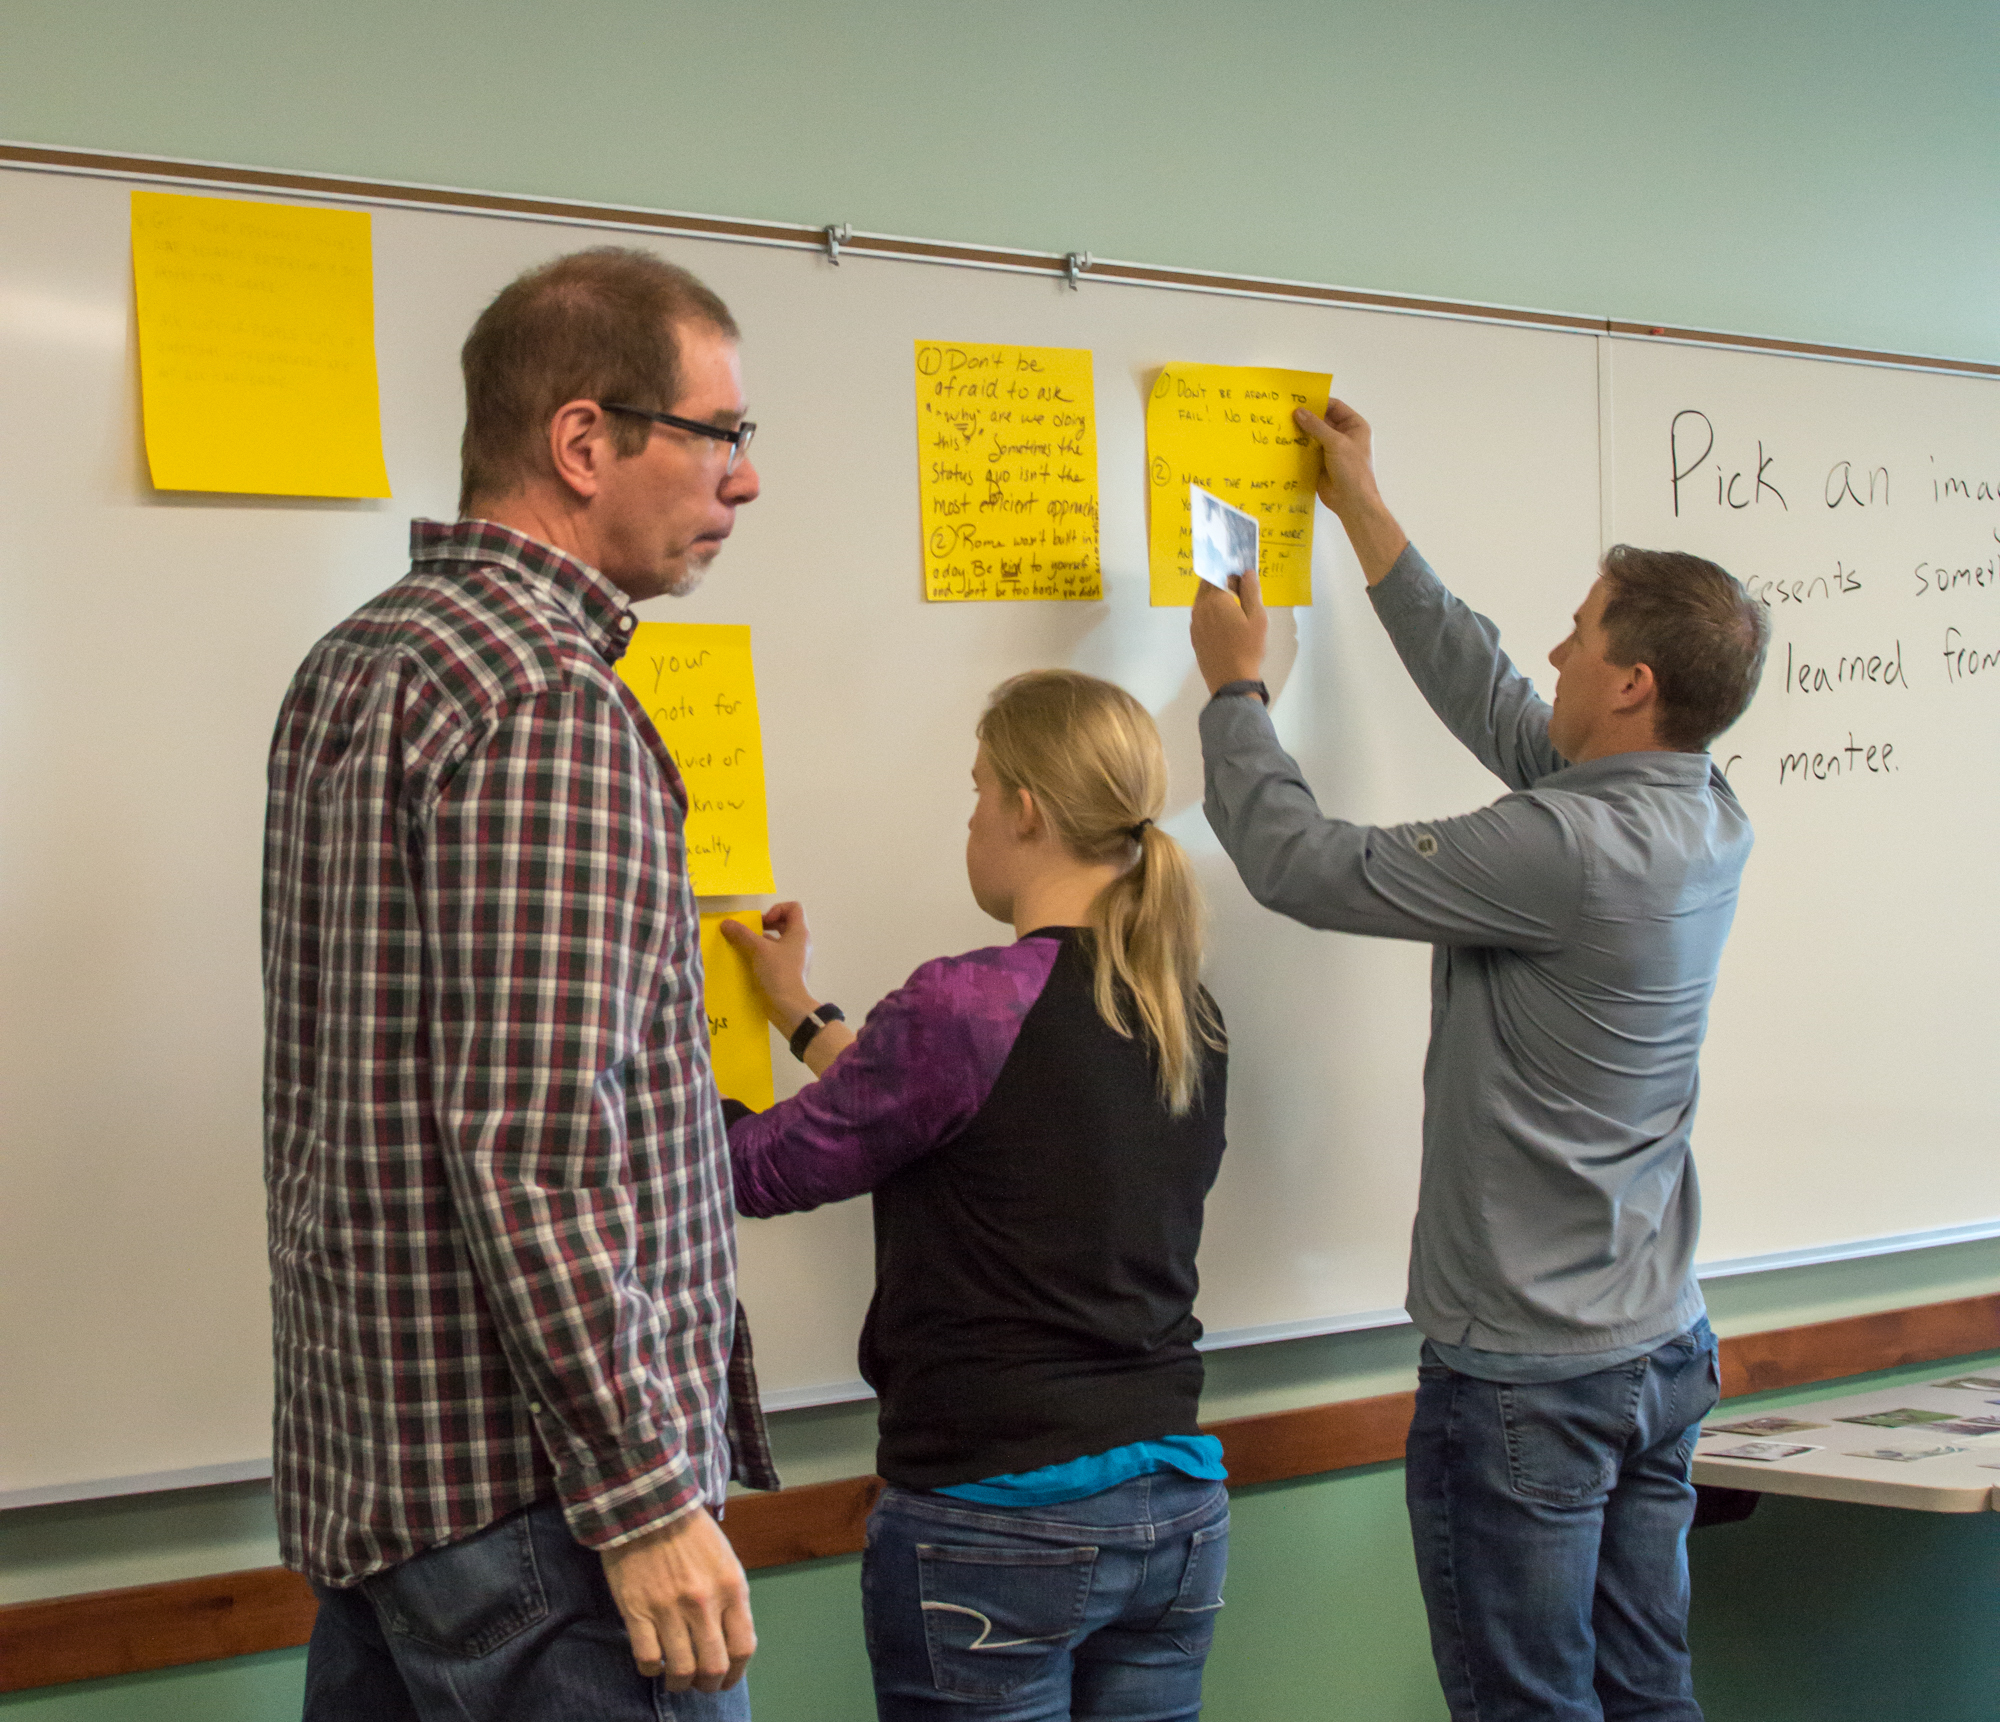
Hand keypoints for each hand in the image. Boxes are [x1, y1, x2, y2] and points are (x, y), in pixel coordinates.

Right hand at [600, 1506, 754, 1691]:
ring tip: (676, 1678)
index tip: (727, 1678)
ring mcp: (669, 1608)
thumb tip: (732, 1642)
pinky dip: (652, 1670)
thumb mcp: (726, 1560)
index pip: (743, 1648)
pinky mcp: (637, 1610)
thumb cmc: (690, 1533)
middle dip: (709, 1684)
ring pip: (680, 1670)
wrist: (649, 1506)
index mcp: (731, 1587)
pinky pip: (647, 1659)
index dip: (736, 1673)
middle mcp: (703, 1602)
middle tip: (701, 1683)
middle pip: (713, 1667)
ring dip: (680, 1683)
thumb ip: (731, 1600)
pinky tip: (654, 1662)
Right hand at [720, 902, 815, 1032]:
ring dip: (762, 940)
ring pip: (779, 940)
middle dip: (767, 924)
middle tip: (752, 933)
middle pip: (786, 923)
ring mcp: (796, 958)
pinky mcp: (789, 971)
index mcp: (799, 933)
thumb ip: (742, 934)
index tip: (763, 922)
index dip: (777, 909)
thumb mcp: (758, 950)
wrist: (788, 1006)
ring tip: (747, 947)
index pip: (794, 907)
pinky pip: (777, 955)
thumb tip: (726, 923)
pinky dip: (764, 955)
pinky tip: (750, 962)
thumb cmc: (778, 972)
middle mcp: (801, 943)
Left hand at [1191, 568, 1268, 693]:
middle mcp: (1200, 608)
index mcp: (1215, 600)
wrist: (1231, 681)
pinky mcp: (1194, 636)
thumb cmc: (1248, 648)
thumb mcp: (1257, 618)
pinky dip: (1211, 611)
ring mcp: (1195, 623)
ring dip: (1216, 596)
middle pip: (1207, 585)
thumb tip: (1247, 573)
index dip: (1232, 572)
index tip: (1244, 578)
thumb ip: (1252, 591)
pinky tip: (1226, 622)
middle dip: (1222, 581)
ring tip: (1235, 606)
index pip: (1219, 574)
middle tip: (1241, 589)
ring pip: (1202, 600)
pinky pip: (1201, 614)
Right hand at [1292, 397, 1409, 583]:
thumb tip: (1298, 412)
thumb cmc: (1352, 470)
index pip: (1335, 407)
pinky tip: (1283, 442)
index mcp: (1355, 426)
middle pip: (1322, 420)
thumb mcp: (1336, 443)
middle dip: (1306, 417)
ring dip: (1300, 432)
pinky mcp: (1320, 463)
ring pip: (1313, 435)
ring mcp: (1331, 450)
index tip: (1299, 399)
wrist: (1352, 502)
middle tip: (1285, 411)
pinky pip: (1307, 450)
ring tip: (1280, 425)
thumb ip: (1317, 426)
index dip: (1319, 402)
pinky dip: (1297, 447)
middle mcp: (1344, 436)